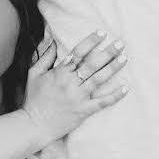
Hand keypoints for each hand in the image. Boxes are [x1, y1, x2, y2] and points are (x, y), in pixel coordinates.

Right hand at [23, 29, 127, 145]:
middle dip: (107, 52)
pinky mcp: (84, 111)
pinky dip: (115, 96)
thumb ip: (45, 57)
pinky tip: (126, 88)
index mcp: (59, 72)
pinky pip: (102, 102)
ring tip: (124, 58)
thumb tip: (53, 40)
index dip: (91, 41)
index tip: (102, 33)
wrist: (34, 124)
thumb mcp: (34, 74)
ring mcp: (78, 97)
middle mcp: (70, 83)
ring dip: (112, 68)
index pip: (78, 53)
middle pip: (92, 64)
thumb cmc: (33, 99)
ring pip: (99, 80)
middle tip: (120, 43)